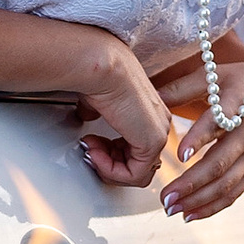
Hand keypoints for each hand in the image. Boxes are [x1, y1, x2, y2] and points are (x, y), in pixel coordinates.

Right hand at [67, 34, 175, 186]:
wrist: (103, 68)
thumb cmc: (99, 76)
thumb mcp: (98, 101)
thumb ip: (97, 112)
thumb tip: (85, 118)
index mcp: (149, 113)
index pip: (137, 149)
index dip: (111, 153)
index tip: (91, 142)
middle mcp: (158, 123)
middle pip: (139, 165)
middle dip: (110, 164)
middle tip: (90, 149)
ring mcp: (158, 134)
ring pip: (138, 173)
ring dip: (108, 168)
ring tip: (92, 149)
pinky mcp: (153, 142)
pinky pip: (134, 175)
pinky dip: (111, 170)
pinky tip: (97, 153)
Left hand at [161, 51, 243, 220]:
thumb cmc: (241, 82)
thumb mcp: (213, 76)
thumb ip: (180, 88)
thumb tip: (149, 97)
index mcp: (237, 104)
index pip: (217, 123)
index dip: (199, 139)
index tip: (180, 154)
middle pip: (219, 163)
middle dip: (191, 184)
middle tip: (165, 197)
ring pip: (226, 184)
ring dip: (198, 200)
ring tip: (171, 209)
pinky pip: (234, 192)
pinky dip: (212, 206)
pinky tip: (190, 214)